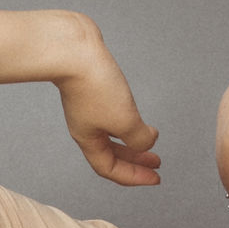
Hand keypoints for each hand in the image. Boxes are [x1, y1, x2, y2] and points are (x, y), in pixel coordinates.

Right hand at [53, 37, 161, 186]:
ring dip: (133, 140)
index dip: (134, 177)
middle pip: (112, 154)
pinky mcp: (92, 89)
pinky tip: (135, 115)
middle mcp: (86, 127)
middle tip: (155, 164)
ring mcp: (88, 108)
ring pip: (113, 134)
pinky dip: (126, 121)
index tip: (155, 178)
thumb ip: (139, 138)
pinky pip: (112, 114)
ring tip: (150, 141)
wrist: (73, 49)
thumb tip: (147, 141)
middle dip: (135, 160)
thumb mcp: (124, 120)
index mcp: (89, 140)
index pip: (110, 169)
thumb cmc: (93, 85)